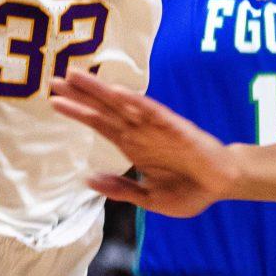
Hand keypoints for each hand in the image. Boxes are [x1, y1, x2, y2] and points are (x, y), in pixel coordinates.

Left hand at [48, 74, 237, 217]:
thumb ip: (121, 189)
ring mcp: (155, 127)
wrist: (221, 185)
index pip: (99, 124)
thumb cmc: (187, 190)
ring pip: (122, 104)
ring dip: (100, 91)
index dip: (77, 112)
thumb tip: (88, 179)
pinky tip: (116, 93)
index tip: (54, 101)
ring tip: (76, 77)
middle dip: (80, 94)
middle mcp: (139, 132)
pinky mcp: (174, 127)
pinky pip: (151, 112)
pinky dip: (134, 101)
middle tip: (54, 79)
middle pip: (104, 109)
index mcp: (132, 146)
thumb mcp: (149, 198)